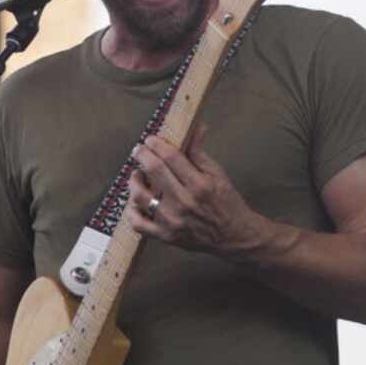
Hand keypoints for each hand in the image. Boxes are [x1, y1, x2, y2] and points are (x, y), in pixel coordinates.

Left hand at [126, 130, 271, 258]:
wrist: (234, 236)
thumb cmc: (227, 203)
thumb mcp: (218, 174)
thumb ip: (200, 152)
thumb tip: (195, 127)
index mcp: (199, 184)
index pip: (170, 156)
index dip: (156, 144)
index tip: (151, 140)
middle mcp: (184, 202)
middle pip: (154, 170)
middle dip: (142, 155)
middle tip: (139, 151)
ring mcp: (172, 221)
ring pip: (140, 196)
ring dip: (134, 181)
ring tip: (137, 175)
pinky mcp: (165, 236)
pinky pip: (138, 224)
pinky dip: (131, 211)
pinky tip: (136, 202)